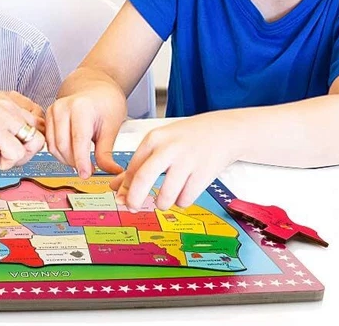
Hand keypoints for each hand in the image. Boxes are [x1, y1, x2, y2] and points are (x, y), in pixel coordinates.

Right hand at [0, 86, 45, 169]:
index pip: (39, 116)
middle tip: (7, 152)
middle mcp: (8, 105)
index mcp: (6, 98)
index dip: (30, 133)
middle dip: (29, 147)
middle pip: (41, 130)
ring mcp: (4, 118)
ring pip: (36, 143)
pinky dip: (5, 162)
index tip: (15, 141)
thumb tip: (6, 139)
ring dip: (20, 156)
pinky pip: (17, 154)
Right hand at [45, 81, 126, 177]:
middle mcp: (62, 107)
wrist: (95, 88)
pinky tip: (73, 153)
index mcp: (80, 107)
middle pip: (63, 145)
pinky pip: (49, 142)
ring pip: (53, 146)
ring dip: (67, 160)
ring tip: (82, 161)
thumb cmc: (106, 103)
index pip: (78, 140)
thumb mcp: (112, 127)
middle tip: (89, 170)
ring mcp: (52, 111)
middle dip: (75, 162)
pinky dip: (60, 153)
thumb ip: (106, 152)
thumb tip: (112, 172)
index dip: (82, 161)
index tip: (86, 174)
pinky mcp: (47, 116)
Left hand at [110, 111, 240, 210]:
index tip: (121, 199)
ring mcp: (187, 162)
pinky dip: (182, 201)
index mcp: (154, 139)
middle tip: (132, 208)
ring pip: (166, 196)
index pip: (133, 168)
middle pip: (144, 179)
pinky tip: (185, 190)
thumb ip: (138, 164)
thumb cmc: (186, 138)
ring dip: (162, 203)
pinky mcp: (203, 175)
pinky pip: (185, 200)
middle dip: (134, 199)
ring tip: (165, 198)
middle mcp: (169, 148)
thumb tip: (116, 188)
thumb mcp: (159, 144)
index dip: (125, 188)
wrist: (222, 131)